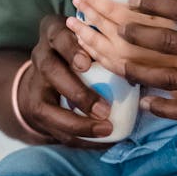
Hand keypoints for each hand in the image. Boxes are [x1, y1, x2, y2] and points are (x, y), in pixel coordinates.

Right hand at [17, 14, 117, 144]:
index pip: (59, 36)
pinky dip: (78, 137)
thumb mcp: (88, 38)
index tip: (86, 63)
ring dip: (77, 122)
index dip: (71, 49)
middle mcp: (41, 56)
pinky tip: (100, 142)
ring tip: (105, 129)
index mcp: (54, 33)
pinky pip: (53, 128)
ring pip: (46, 107)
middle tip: (104, 109)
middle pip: (51, 71)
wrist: (45, 71)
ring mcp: (34, 84)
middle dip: (77, 92)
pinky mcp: (35, 109)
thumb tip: (141, 63)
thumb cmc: (81, 48)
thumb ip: (106, 44)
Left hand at [66, 0, 176, 77]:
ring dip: (83, 32)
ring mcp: (125, 61)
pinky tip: (83, 44)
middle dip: (87, 12)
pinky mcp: (126, 75)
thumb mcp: (174, 18)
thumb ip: (154, 7)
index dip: (97, 1)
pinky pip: (102, 62)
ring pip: (97, 45)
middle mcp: (130, 44)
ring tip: (72, 22)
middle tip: (76, 1)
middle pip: (102, 25)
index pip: (113, 10)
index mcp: (142, 26)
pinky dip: (90, 51)